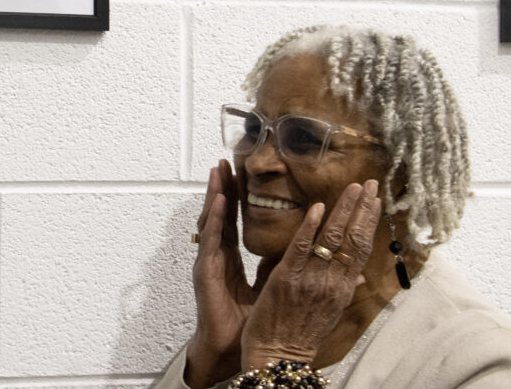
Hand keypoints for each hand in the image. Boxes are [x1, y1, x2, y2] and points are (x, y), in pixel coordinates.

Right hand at [185, 160, 276, 388]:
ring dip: (214, 194)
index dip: (235, 197)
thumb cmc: (249, 322)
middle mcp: (217, 256)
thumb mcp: (271, 285)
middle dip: (221, 187)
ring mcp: (208, 262)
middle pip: (219, 215)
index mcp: (231, 258)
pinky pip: (210, 241)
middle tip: (224, 161)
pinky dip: (214, 220)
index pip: (233, 221)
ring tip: (218, 171)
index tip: (238, 173)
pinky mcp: (204, 272)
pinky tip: (218, 202)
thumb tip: (306, 248)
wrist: (234, 349)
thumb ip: (282, 263)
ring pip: (211, 221)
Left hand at [239, 179, 380, 369]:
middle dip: (362, 209)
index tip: (375, 199)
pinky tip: (317, 208)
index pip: (362, 249)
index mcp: (342, 289)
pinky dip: (310, 227)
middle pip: (354, 240)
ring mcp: (311, 279)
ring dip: (343, 210)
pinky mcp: (287, 279)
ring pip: (333, 240)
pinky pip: (301, 248)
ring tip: (352, 187)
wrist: (278, 356)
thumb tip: (360, 276)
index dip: (369, 222)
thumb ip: (343, 289)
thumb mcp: (330, 312)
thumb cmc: (300, 334)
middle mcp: (332, 282)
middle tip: (368, 183)